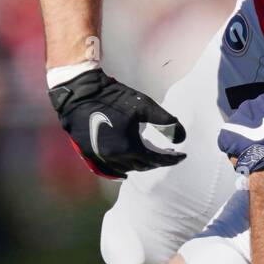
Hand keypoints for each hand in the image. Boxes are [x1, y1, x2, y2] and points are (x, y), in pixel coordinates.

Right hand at [48, 68, 186, 178]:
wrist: (80, 94)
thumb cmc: (113, 98)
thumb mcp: (144, 106)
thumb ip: (166, 122)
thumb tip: (181, 138)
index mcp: (129, 147)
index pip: (156, 160)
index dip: (171, 159)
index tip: (182, 156)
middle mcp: (114, 157)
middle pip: (142, 166)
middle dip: (157, 161)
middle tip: (167, 154)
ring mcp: (100, 158)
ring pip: (127, 168)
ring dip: (140, 163)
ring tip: (150, 154)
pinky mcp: (90, 154)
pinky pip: (111, 167)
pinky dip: (124, 165)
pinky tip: (130, 159)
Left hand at [218, 82, 263, 176]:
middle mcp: (248, 105)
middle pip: (251, 113)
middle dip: (255, 123)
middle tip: (263, 137)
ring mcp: (235, 119)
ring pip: (240, 125)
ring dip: (245, 133)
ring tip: (254, 146)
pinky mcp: (226, 133)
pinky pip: (229, 137)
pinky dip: (235, 144)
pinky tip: (245, 151)